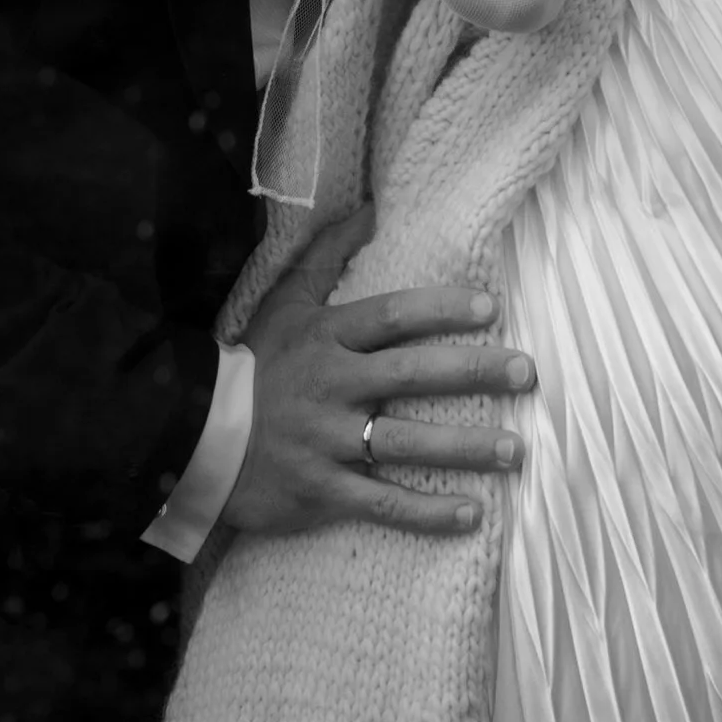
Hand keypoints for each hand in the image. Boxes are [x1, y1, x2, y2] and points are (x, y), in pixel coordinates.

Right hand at [219, 203, 532, 539]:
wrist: (195, 436)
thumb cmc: (253, 365)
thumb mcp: (285, 302)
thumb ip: (328, 255)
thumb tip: (369, 208)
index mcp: (326, 339)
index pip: (390, 317)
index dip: (438, 309)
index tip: (489, 308)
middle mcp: (332, 387)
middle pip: (410, 376)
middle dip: (472, 373)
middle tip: (526, 372)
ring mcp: (326, 441)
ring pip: (404, 443)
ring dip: (463, 447)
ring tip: (514, 449)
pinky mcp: (321, 490)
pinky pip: (381, 502)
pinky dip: (426, 512)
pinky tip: (471, 514)